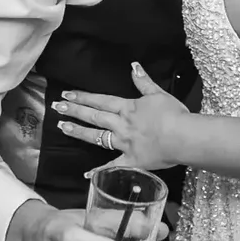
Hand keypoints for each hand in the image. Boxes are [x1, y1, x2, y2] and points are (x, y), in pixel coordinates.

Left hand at [53, 63, 187, 168]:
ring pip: (97, 136)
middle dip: (74, 111)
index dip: (83, 97)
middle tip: (57, 107)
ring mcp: (124, 143)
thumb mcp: (159, 93)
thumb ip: (144, 81)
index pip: (101, 100)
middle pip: (94, 116)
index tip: (67, 94)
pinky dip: (100, 171)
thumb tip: (133, 66)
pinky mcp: (131, 160)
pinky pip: (113, 166)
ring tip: (62, 127)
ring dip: (79, 132)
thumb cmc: (174, 114)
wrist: (182, 137)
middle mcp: (122, 124)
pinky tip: (86, 174)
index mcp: (128, 108)